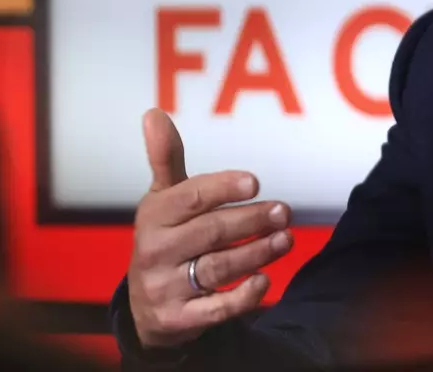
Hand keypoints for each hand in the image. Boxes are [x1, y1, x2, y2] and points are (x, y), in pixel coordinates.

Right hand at [127, 108, 293, 349]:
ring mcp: (165, 288)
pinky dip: (241, 297)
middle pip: (210, 232)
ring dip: (256, 253)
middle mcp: (155, 251)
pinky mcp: (179, 320)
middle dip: (251, 220)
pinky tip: (265, 281)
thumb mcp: (164, 200)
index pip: (189, 198)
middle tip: (284, 211)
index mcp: (154, 216)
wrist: (146, 307)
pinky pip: (215, 310)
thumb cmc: (166, 238)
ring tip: (286, 239)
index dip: (222, 188)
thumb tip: (153, 113)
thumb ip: (166, 159)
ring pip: (217, 268)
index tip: (255, 182)